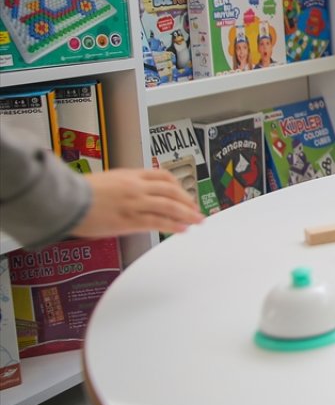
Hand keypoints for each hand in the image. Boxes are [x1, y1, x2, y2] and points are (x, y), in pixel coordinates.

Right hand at [72, 168, 204, 238]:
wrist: (66, 200)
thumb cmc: (81, 192)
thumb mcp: (108, 180)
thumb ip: (126, 186)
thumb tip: (139, 195)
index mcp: (131, 175)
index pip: (164, 176)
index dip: (179, 186)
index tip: (185, 195)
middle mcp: (137, 187)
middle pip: (172, 192)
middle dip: (188, 201)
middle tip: (197, 210)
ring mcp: (134, 203)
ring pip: (169, 207)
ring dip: (187, 214)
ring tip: (197, 221)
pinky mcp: (129, 220)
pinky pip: (157, 222)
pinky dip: (173, 226)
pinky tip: (182, 229)